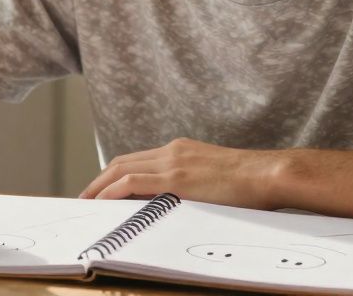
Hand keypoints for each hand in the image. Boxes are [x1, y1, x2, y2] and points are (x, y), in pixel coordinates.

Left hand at [79, 138, 284, 209]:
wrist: (268, 174)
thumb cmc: (250, 182)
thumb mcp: (214, 179)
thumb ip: (193, 185)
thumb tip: (179, 203)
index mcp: (181, 149)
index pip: (137, 159)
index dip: (114, 174)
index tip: (101, 189)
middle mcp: (172, 150)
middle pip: (122, 161)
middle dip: (99, 180)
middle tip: (84, 197)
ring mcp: (173, 162)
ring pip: (121, 169)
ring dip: (98, 186)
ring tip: (85, 202)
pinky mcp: (176, 177)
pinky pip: (132, 182)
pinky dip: (111, 191)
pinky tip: (101, 202)